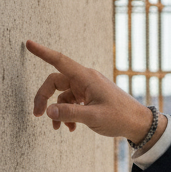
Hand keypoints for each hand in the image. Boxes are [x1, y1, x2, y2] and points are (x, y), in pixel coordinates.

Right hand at [27, 40, 160, 141]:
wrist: (140, 124)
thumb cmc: (121, 117)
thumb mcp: (93, 116)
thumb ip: (70, 113)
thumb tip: (48, 111)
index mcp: (87, 78)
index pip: (60, 61)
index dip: (43, 52)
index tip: (29, 43)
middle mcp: (86, 80)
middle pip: (56, 82)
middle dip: (44, 97)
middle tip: (37, 114)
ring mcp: (89, 89)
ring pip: (63, 95)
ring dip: (58, 110)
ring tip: (58, 128)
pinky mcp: (91, 97)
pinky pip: (73, 102)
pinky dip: (68, 113)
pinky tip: (71, 127)